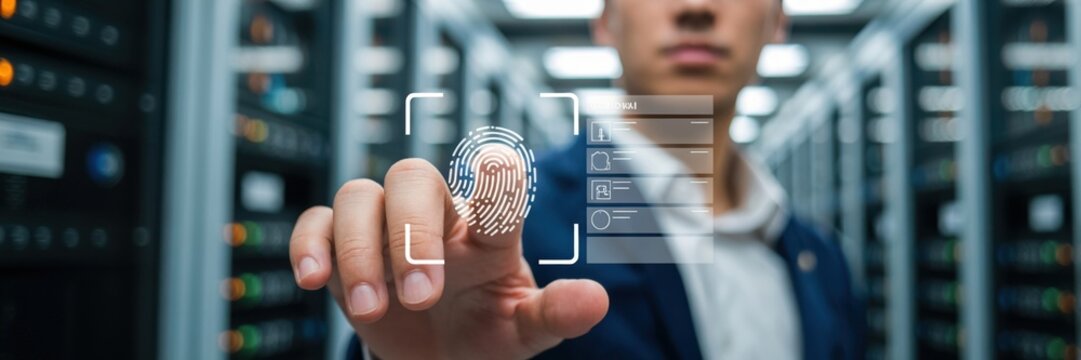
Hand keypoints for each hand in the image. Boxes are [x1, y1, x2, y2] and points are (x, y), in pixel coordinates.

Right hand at [289, 151, 608, 358]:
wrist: (437, 355)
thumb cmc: (485, 331)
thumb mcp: (521, 331)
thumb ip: (553, 315)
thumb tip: (596, 301)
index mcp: (489, 232)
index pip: (496, 192)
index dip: (497, 179)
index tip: (500, 170)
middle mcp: (436, 217)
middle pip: (413, 178)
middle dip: (411, 233)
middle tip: (422, 297)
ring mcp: (385, 227)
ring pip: (361, 195)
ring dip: (362, 250)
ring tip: (372, 310)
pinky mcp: (343, 247)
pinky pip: (318, 221)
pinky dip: (311, 244)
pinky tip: (314, 280)